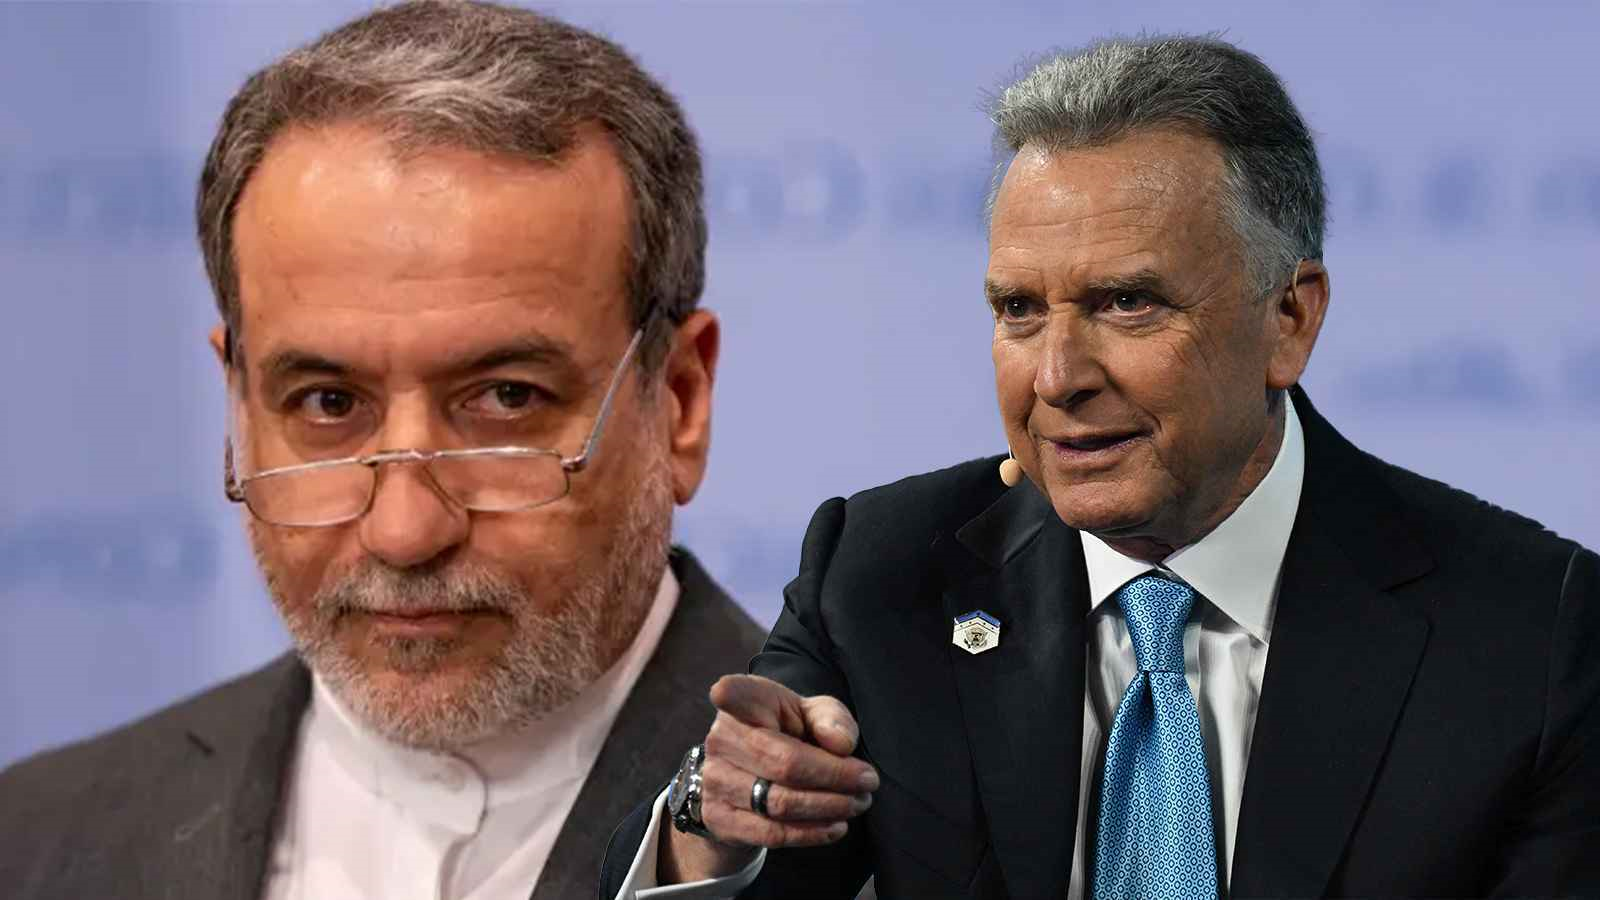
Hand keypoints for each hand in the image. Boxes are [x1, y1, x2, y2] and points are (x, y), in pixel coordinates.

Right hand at [658, 674, 878, 882]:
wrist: (748, 776)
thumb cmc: (787, 733)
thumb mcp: (811, 714)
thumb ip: (830, 719)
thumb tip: (841, 744)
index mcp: (745, 702)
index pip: (733, 695)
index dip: (727, 694)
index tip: (722, 692)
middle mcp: (722, 739)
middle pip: (785, 763)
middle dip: (836, 777)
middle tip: (868, 782)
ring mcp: (715, 781)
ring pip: (780, 803)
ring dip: (829, 807)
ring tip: (857, 803)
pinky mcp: (719, 818)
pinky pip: (771, 833)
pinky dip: (811, 833)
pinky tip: (835, 826)